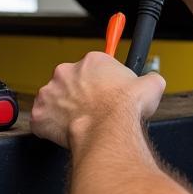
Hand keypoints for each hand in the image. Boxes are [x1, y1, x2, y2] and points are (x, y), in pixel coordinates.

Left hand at [31, 51, 164, 150]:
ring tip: (82, 122)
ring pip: (55, 100)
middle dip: (80, 94)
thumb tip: (153, 81)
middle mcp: (66, 72)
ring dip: (65, 109)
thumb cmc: (125, 109)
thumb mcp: (151, 85)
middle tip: (95, 109)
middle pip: (71, 81)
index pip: (95, 66)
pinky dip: (51, 127)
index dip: (102, 81)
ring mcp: (50, 93)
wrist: (109, 130)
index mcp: (92, 61)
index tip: (106, 90)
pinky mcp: (39, 115)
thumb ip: (149, 78)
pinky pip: (42, 121)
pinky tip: (67, 132)